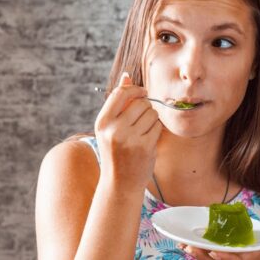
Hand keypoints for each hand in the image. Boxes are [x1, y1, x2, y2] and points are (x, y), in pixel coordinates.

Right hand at [94, 72, 162, 192]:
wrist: (120, 183)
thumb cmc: (116, 151)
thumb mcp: (110, 127)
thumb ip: (118, 102)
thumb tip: (126, 76)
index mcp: (102, 122)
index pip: (120, 93)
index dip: (135, 90)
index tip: (142, 93)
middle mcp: (113, 129)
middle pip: (140, 102)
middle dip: (146, 107)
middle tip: (141, 120)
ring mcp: (129, 138)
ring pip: (151, 113)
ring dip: (152, 119)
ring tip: (143, 132)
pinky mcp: (144, 146)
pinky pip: (157, 126)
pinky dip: (156, 130)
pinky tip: (148, 141)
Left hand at [178, 219, 259, 259]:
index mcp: (250, 257)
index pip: (237, 259)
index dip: (226, 257)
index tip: (214, 252)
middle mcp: (238, 258)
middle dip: (203, 255)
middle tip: (190, 247)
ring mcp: (229, 255)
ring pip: (210, 258)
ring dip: (197, 253)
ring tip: (183, 245)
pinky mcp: (222, 250)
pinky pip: (206, 251)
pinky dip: (195, 248)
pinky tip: (183, 244)